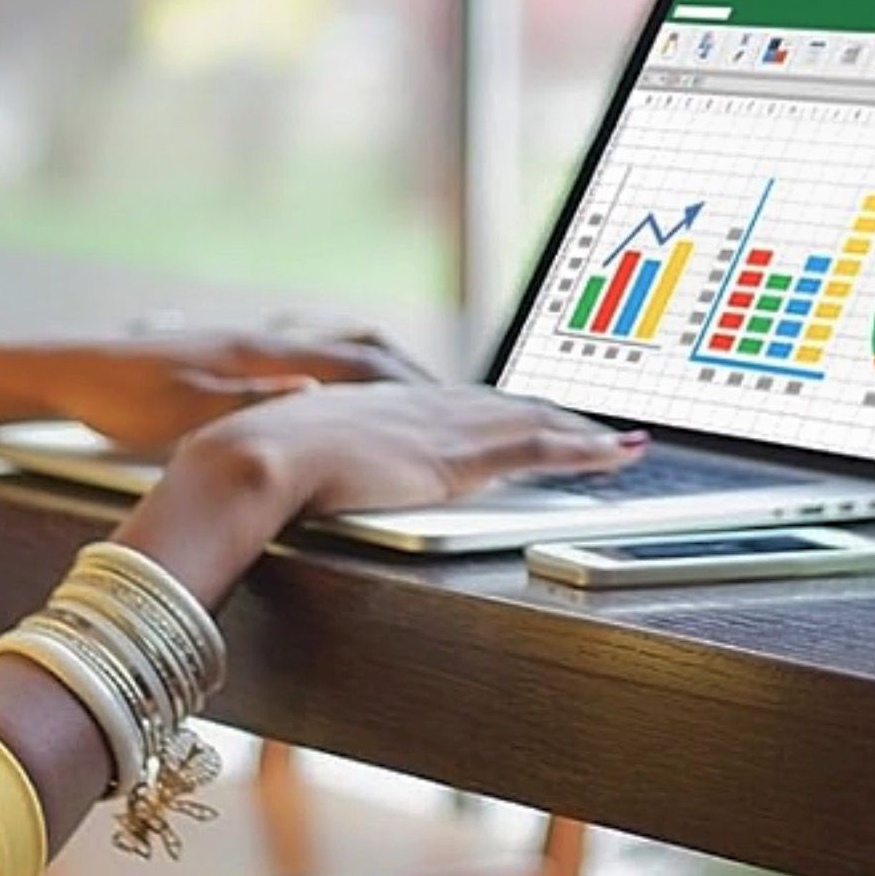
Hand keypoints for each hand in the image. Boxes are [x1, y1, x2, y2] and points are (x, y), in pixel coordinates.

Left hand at [50, 330, 431, 450]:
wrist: (65, 368)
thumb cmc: (120, 396)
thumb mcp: (187, 411)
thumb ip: (256, 404)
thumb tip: (320, 399)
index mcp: (263, 355)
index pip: (358, 363)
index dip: (410, 384)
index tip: (451, 402)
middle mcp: (265, 341)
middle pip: (358, 348)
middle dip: (409, 373)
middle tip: (450, 399)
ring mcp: (250, 345)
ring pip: (334, 347)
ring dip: (377, 369)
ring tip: (407, 393)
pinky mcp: (232, 355)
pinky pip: (309, 358)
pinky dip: (342, 374)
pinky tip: (338, 394)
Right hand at [214, 383, 646, 515]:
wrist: (252, 458)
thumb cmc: (252, 465)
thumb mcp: (288, 459)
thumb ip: (307, 463)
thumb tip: (291, 472)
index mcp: (387, 403)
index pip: (462, 404)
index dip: (501, 409)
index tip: (527, 414)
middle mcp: (425, 405)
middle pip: (508, 406)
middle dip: (557, 414)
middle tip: (598, 426)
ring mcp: (445, 428)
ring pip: (536, 421)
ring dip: (584, 432)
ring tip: (622, 442)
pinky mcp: (458, 457)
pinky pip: (541, 448)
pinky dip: (586, 449)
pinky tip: (619, 453)